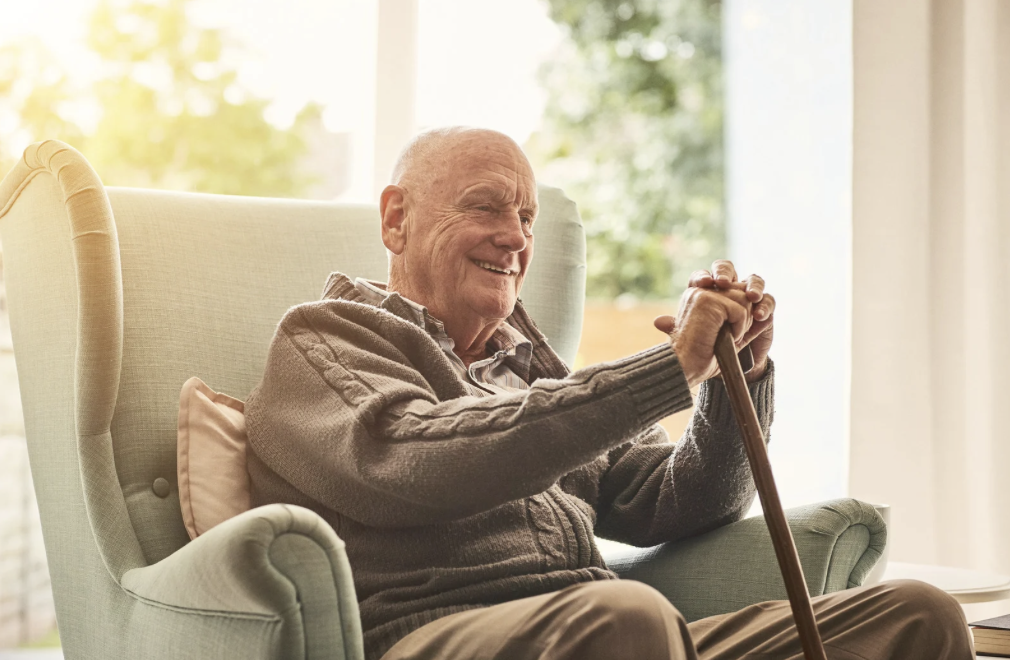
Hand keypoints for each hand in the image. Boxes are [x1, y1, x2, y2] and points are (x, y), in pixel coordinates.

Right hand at [654, 285, 753, 387]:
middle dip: (744, 316)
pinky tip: (724, 338)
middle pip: (741, 291)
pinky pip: (741, 310)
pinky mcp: (708, 301)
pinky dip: (739, 329)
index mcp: (699, 295)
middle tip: (729, 335)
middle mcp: (698, 290)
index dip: (741, 303)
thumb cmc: (703, 356)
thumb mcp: (726, 332)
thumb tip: (764, 309)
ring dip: (742, 323)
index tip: (738, 320)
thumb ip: (741, 317)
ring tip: (725, 337)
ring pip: (744, 299)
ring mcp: (702, 293)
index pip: (732, 286)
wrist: (685, 369)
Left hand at [688, 260, 774, 380]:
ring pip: (754, 280)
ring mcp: (748, 297)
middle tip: (724, 282)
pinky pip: (768, 301)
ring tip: (750, 297)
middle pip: (727, 269)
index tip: (704, 284)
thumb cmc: (708, 345)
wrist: (730, 362)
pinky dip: (765, 306)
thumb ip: (676, 327)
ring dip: (752, 286)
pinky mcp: (765, 309)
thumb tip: (658, 322)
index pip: (704, 276)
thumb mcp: (691, 338)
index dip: (703, 276)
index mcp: (707, 292)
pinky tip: (759, 316)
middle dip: (725, 272)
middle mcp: (728, 290)